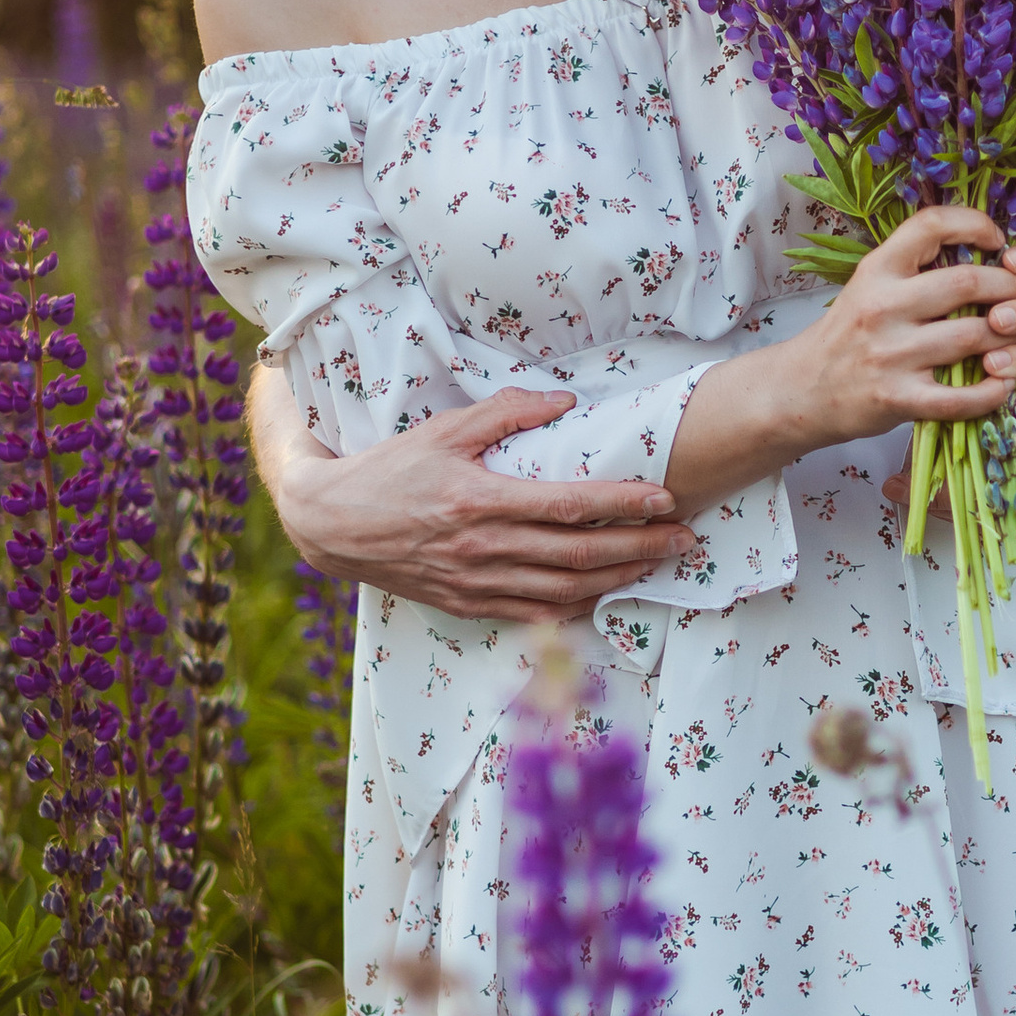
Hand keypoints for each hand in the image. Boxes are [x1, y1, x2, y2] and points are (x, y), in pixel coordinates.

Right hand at [251, 368, 686, 620]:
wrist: (332, 525)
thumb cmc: (389, 470)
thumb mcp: (442, 429)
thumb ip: (506, 411)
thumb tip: (566, 401)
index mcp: (479, 500)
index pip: (569, 506)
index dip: (622, 504)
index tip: (665, 498)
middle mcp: (482, 548)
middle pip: (579, 556)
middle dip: (640, 548)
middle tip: (684, 539)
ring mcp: (475, 583)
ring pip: (564, 592)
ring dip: (617, 581)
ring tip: (655, 566)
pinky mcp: (467, 605)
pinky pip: (533, 614)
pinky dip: (575, 607)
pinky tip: (603, 594)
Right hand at [785, 207, 1015, 448]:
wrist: (803, 388)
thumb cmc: (849, 333)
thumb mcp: (870, 284)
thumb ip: (915, 265)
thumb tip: (980, 244)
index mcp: (877, 269)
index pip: (932, 224)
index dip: (976, 224)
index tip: (997, 241)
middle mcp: (882, 306)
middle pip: (968, 282)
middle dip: (1009, 287)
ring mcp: (890, 355)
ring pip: (973, 336)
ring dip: (1009, 338)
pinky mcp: (898, 399)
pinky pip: (961, 397)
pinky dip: (994, 391)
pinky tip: (1003, 384)